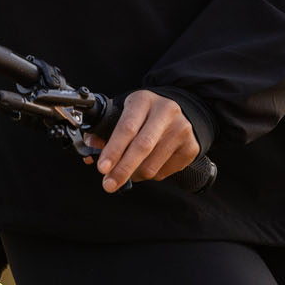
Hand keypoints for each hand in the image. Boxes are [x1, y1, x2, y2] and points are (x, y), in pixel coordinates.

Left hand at [83, 90, 199, 192]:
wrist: (179, 111)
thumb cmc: (144, 115)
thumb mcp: (124, 113)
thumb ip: (106, 130)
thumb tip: (92, 148)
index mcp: (144, 100)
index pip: (127, 127)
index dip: (113, 150)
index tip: (102, 168)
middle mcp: (166, 111)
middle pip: (142, 147)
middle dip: (122, 170)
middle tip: (108, 184)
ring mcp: (182, 129)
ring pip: (152, 165)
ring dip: (134, 175)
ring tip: (128, 171)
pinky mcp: (191, 147)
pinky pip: (164, 173)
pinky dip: (150, 175)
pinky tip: (148, 164)